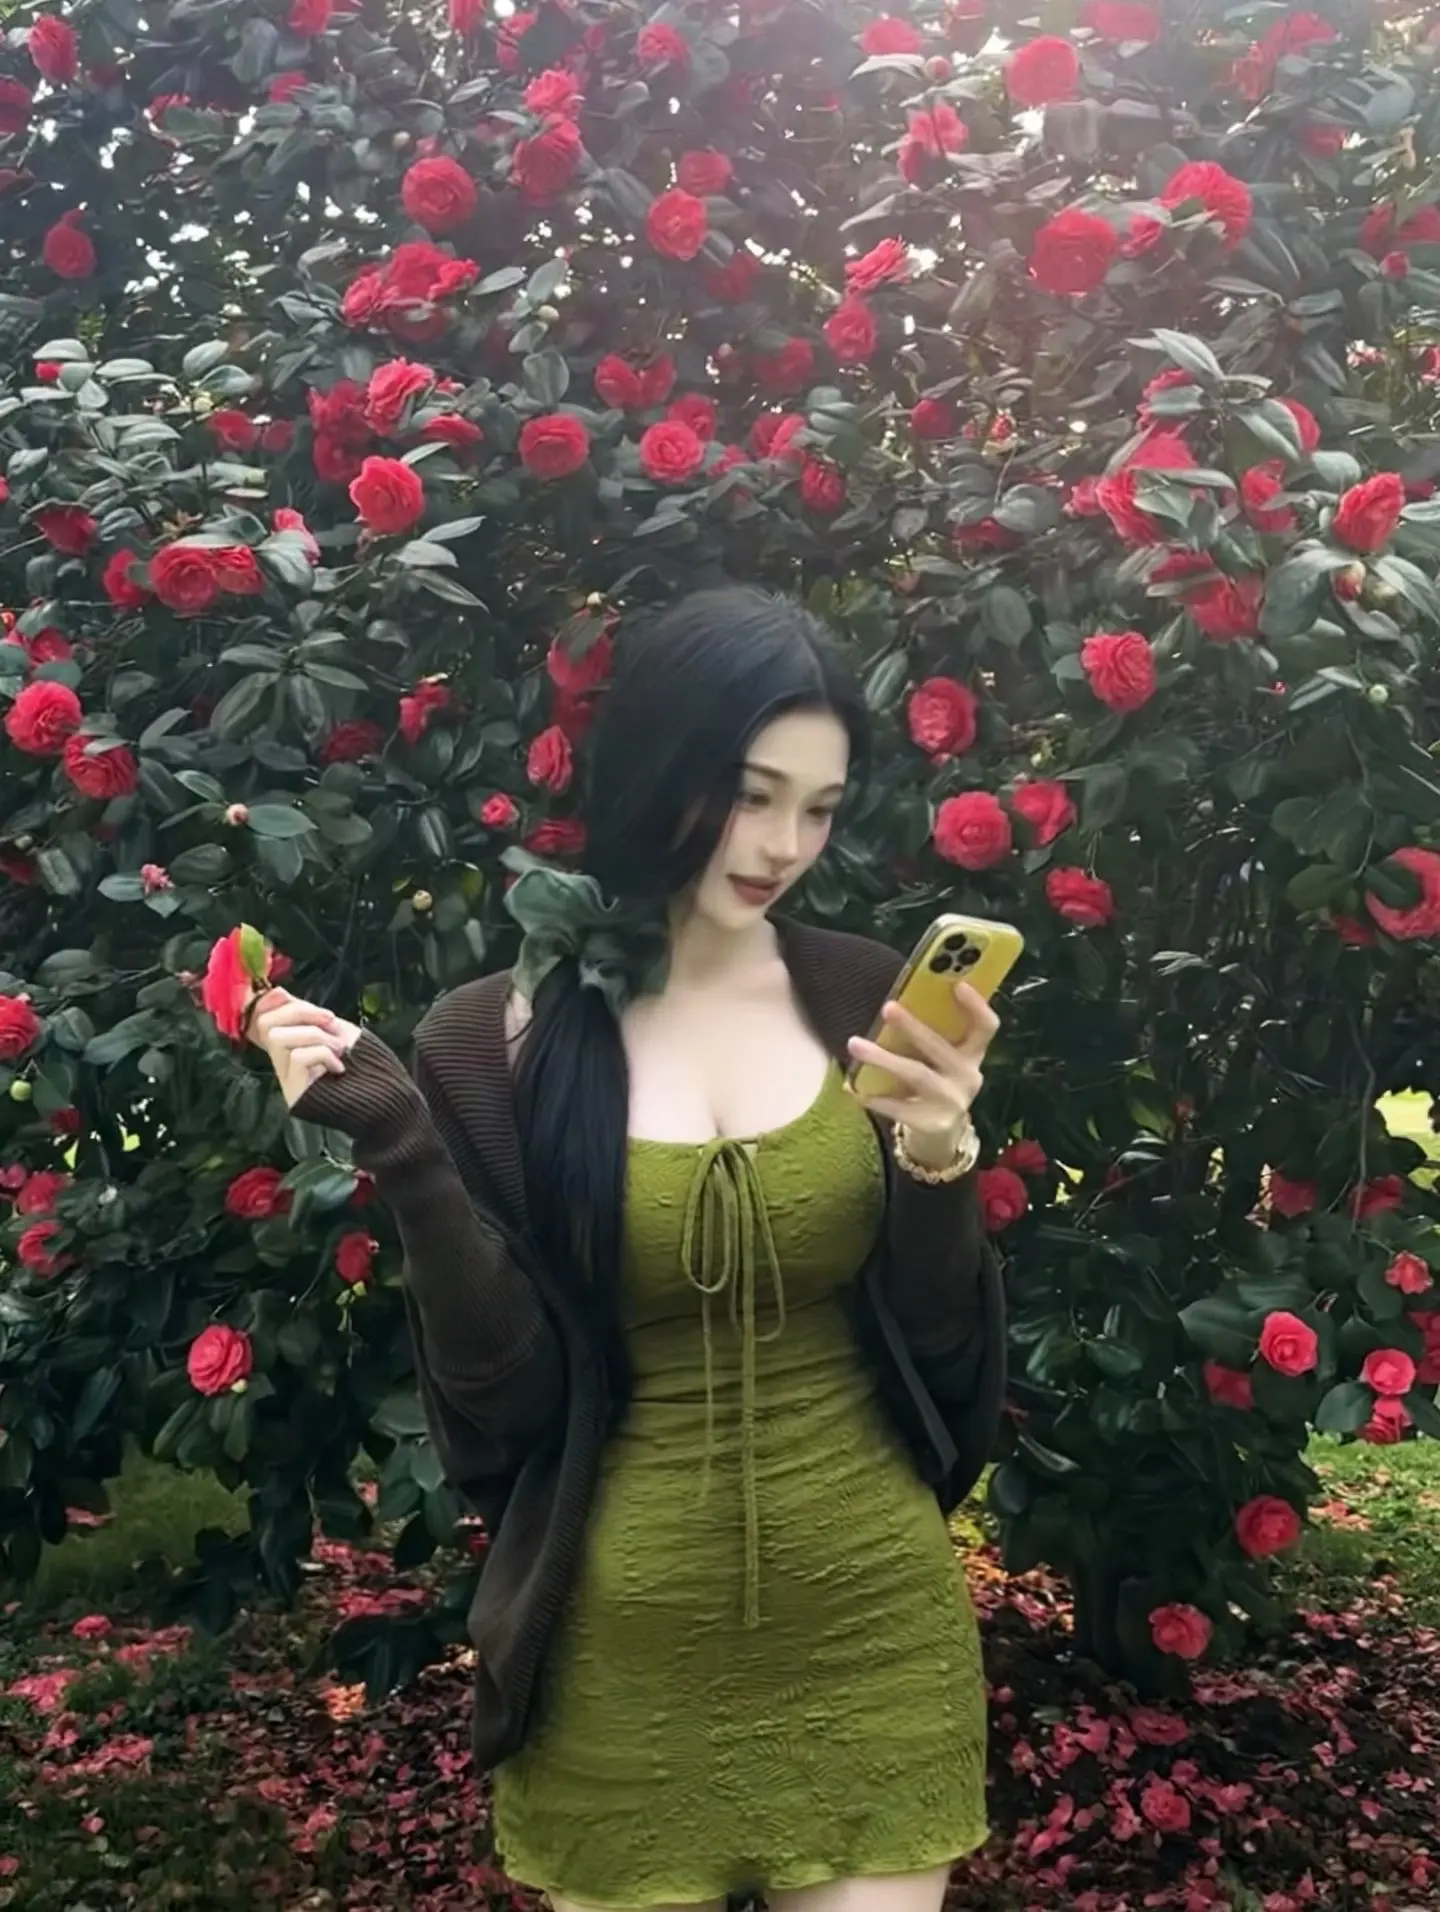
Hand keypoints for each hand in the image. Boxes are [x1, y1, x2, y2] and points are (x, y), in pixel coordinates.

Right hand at [247, 989, 360, 1107]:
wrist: (387, 1099)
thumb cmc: (367, 1062)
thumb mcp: (337, 1030)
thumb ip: (310, 1015)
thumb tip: (278, 993)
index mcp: (293, 1043)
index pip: (262, 1017)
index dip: (270, 1002)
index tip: (289, 997)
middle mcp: (283, 1061)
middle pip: (265, 1023)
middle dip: (299, 1012)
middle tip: (331, 1022)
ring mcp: (287, 1078)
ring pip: (278, 1037)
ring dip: (314, 1034)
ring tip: (340, 1048)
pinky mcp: (294, 1093)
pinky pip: (296, 1056)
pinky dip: (322, 1054)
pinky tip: (339, 1067)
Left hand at [847, 982, 998, 1167]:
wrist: (941, 1132)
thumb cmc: (936, 1081)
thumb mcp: (944, 1059)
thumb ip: (933, 1035)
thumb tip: (897, 1002)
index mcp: (973, 1054)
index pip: (986, 1027)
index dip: (977, 1006)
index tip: (959, 984)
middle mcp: (968, 1076)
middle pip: (941, 1049)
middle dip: (913, 1027)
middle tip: (887, 1007)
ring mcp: (953, 1102)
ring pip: (916, 1075)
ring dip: (883, 1058)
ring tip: (854, 1044)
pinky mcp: (934, 1123)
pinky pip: (900, 1107)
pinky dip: (876, 1097)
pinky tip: (854, 1088)